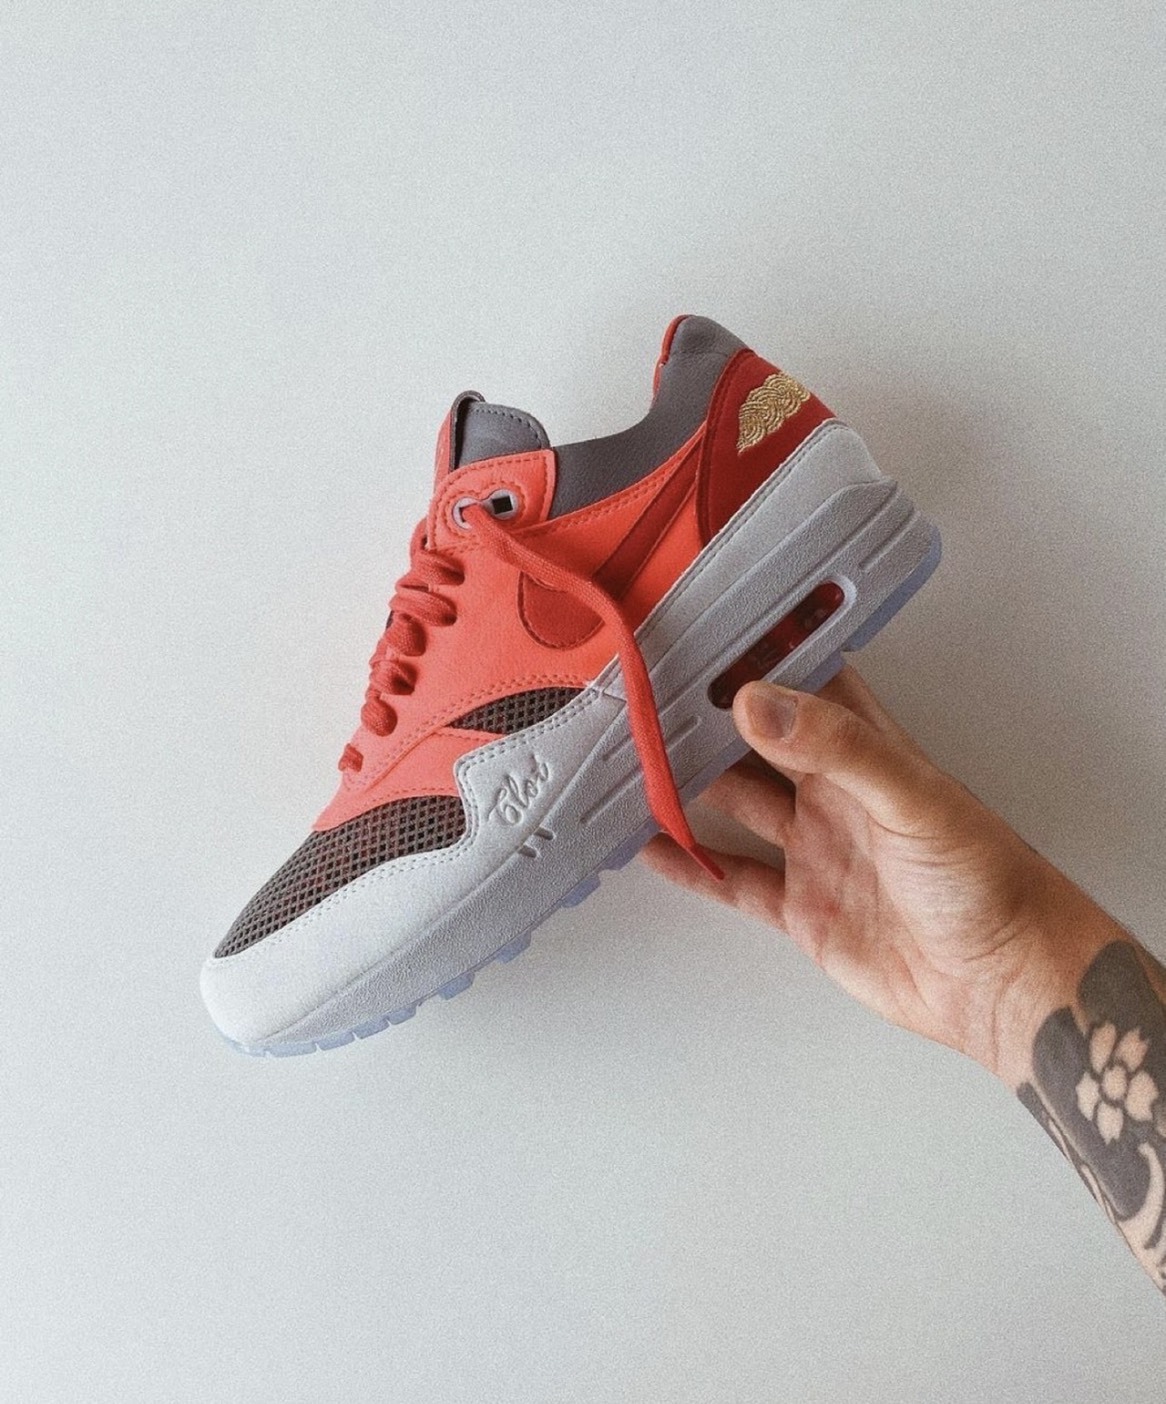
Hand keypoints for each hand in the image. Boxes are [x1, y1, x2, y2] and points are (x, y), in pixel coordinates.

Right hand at [642, 664, 1123, 1084]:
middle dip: (705, 720)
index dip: (758, 656)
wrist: (998, 981)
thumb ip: (835, 746)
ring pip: (736, 803)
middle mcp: (834, 792)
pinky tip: (655, 846)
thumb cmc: (984, 880)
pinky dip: (693, 865)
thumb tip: (757, 703)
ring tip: (634, 762)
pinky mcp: (802, 906)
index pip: (803, 682)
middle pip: (755, 742)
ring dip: (689, 787)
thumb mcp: (909, 797)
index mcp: (865, 749)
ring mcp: (815, 848)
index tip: (701, 632)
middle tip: (647, 697)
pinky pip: (734, 879)